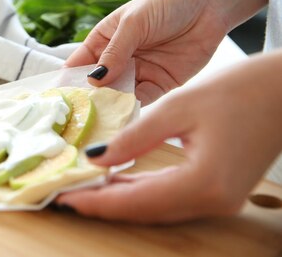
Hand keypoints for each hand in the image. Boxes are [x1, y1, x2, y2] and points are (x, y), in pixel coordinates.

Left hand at [56, 50, 281, 222]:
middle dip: (102, 204)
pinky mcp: (219, 190)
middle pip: (144, 211)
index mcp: (203, 183)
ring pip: (156, 208)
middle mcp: (213, 201)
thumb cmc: (239, 91)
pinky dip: (141, 191)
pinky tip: (118, 180)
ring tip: (84, 187)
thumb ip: (134, 137)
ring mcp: (219, 199)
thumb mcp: (178, 108)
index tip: (63, 197)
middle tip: (65, 194)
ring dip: (119, 199)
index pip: (136, 201)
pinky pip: (171, 198)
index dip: (96, 201)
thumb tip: (95, 156)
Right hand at [65, 0, 227, 104]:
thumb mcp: (134, 22)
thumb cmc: (167, 3)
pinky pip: (142, 100)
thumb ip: (115, 51)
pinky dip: (133, 108)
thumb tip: (93, 79)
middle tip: (78, 115)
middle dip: (88, 98)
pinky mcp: (160, 84)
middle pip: (97, 84)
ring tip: (99, 119)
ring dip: (110, 105)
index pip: (80, 63)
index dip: (68, 79)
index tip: (59, 97)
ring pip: (117, 94)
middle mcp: (118, 59)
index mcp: (104, 39)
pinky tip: (124, 114)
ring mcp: (138, 72)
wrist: (211, 4)